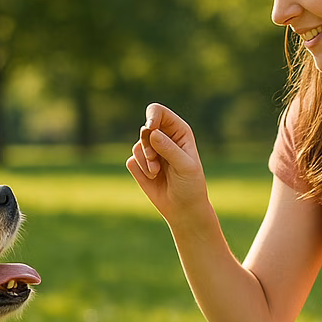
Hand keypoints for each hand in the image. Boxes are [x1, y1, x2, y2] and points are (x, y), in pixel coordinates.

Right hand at [126, 103, 207, 221]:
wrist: (183, 208)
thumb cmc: (190, 186)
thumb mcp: (185, 166)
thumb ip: (169, 149)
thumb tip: (151, 132)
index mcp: (178, 131)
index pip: (159, 112)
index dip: (152, 117)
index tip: (150, 128)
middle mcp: (163, 137)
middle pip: (144, 129)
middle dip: (147, 145)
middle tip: (155, 160)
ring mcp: (150, 150)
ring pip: (137, 146)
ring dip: (145, 161)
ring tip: (156, 173)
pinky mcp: (139, 164)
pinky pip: (131, 160)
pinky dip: (140, 171)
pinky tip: (152, 179)